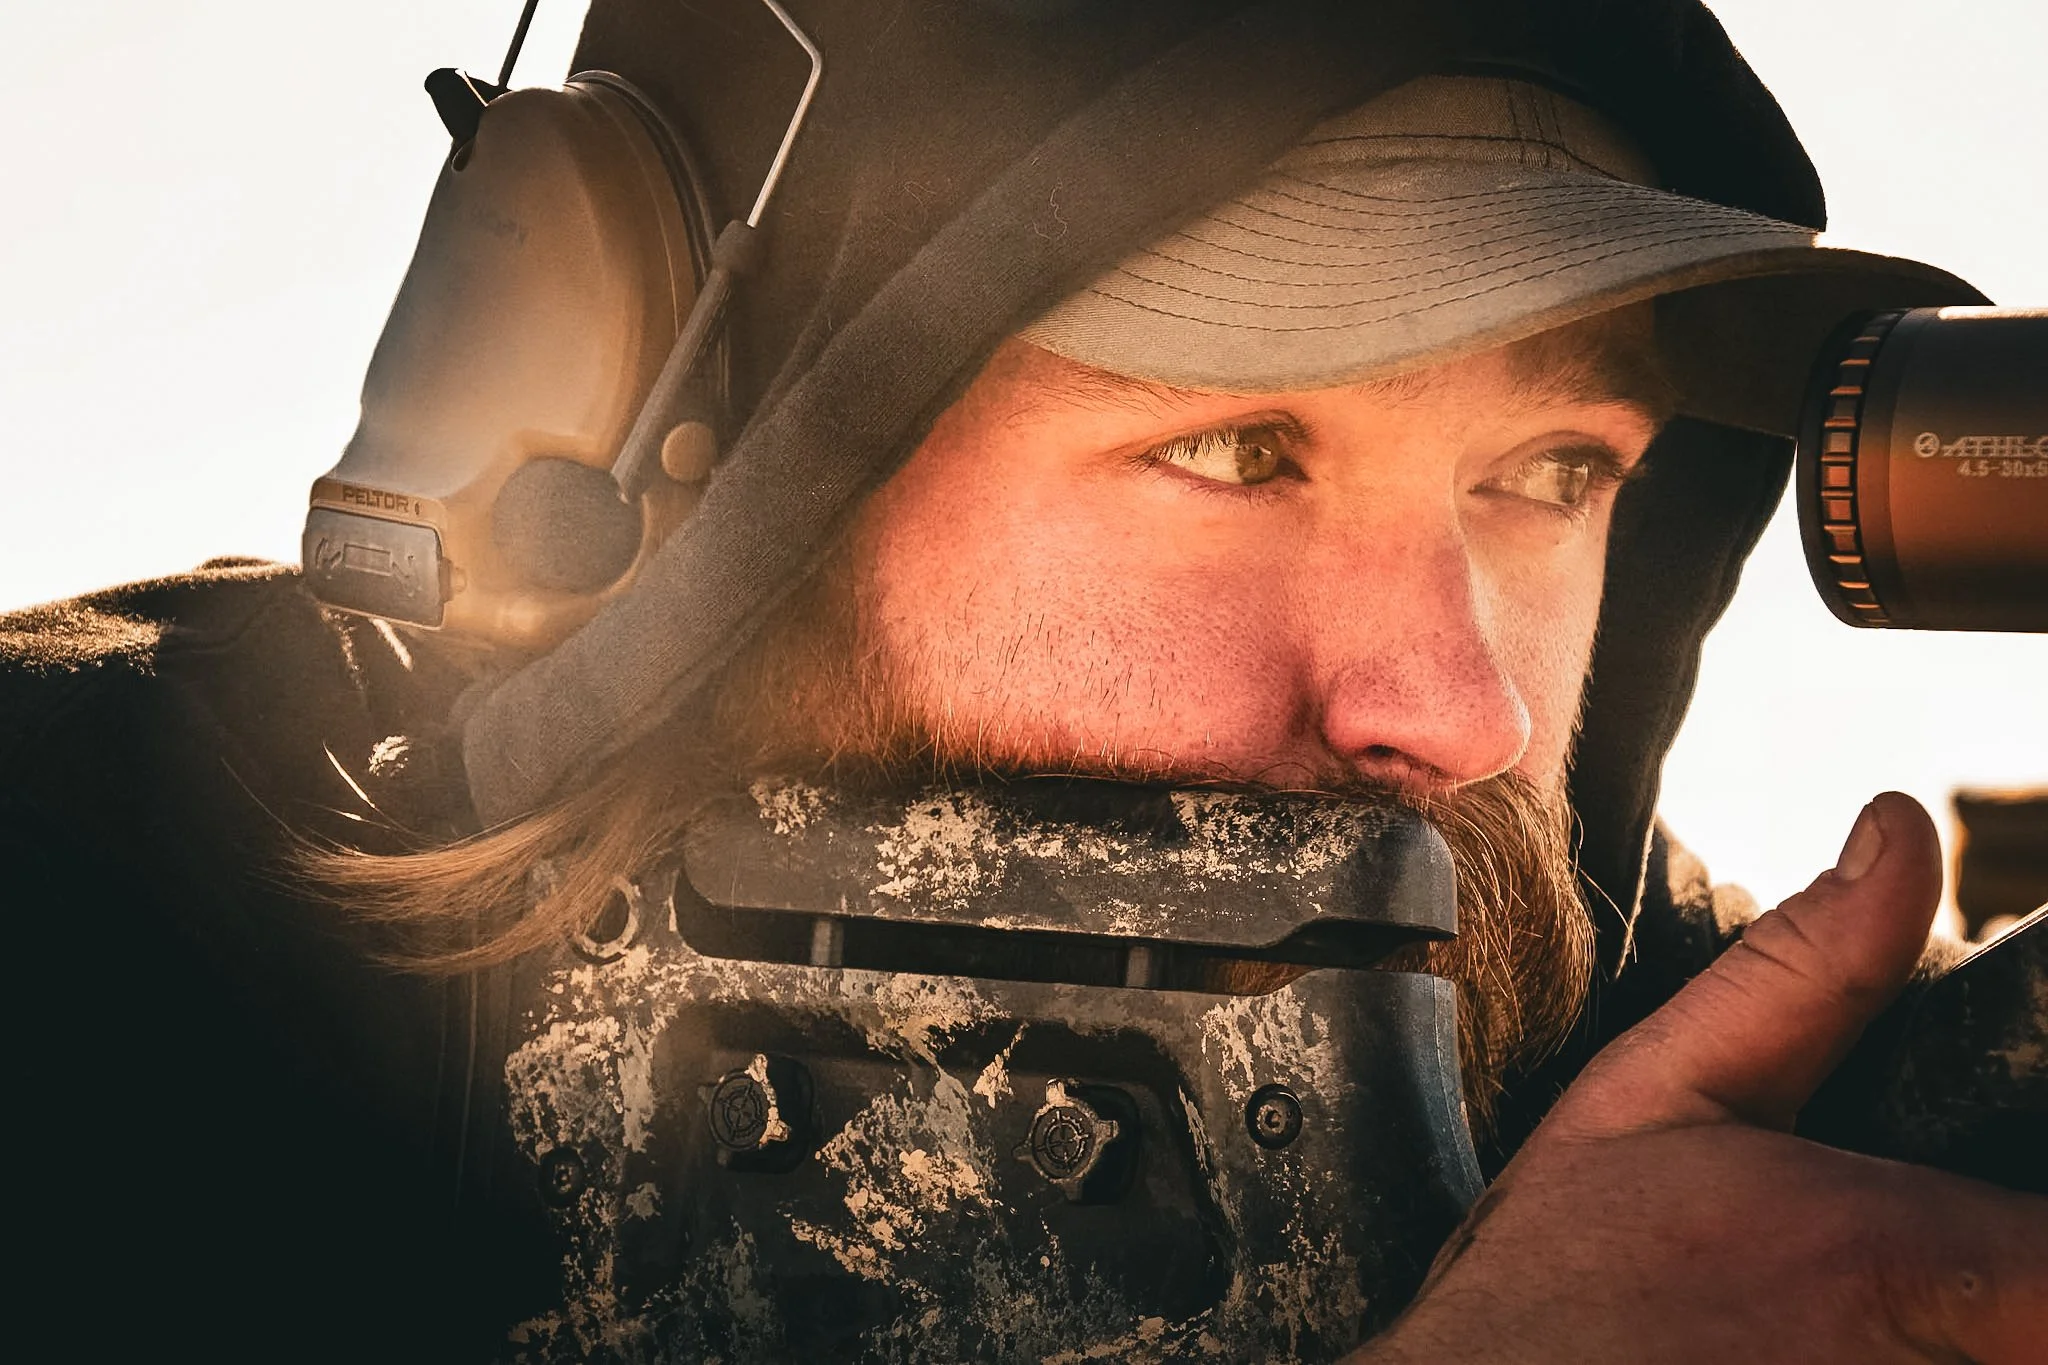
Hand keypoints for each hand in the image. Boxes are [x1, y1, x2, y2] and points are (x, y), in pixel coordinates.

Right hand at [1355, 792, 2047, 1363]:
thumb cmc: (1568, 1268)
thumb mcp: (1661, 1089)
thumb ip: (1808, 971)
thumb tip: (1903, 830)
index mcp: (1904, 1259)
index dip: (2046, 1245)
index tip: (2009, 1203)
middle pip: (2037, 1318)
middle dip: (2002, 1286)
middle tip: (1941, 1260)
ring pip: (1997, 1356)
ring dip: (1962, 1325)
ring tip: (1855, 1310)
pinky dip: (1923, 1360)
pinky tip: (1830, 1344)